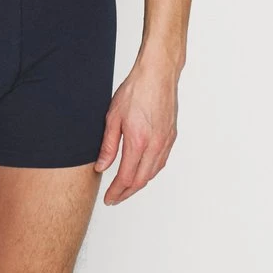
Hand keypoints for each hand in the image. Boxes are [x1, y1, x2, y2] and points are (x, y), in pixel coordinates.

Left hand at [93, 59, 178, 205]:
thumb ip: (108, 145)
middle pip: (141, 180)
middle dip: (127, 193)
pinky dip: (149, 171)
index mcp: (138, 141)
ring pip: (152, 173)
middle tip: (115, 198)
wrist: (157, 74)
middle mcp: (155, 146)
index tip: (109, 198)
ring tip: (125, 187)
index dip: (116, 191)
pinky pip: (160, 162)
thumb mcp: (113, 116)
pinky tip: (141, 170)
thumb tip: (101, 166)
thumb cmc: (136, 90)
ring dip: (139, 184)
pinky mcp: (171, 137)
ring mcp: (166, 142)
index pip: (126, 177)